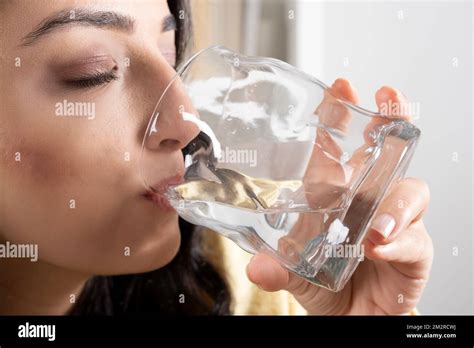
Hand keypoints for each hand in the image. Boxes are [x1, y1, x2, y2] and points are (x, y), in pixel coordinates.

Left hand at [246, 80, 432, 314]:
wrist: (350, 317)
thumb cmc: (325, 283)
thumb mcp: (295, 271)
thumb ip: (278, 268)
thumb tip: (258, 267)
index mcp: (336, 196)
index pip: (340, 148)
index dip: (341, 117)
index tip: (340, 88)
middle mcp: (367, 201)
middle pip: (385, 151)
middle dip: (388, 120)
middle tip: (387, 100)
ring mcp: (392, 222)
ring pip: (408, 191)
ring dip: (393, 201)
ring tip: (372, 227)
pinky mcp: (412, 249)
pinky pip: (414, 238)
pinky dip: (398, 240)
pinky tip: (380, 247)